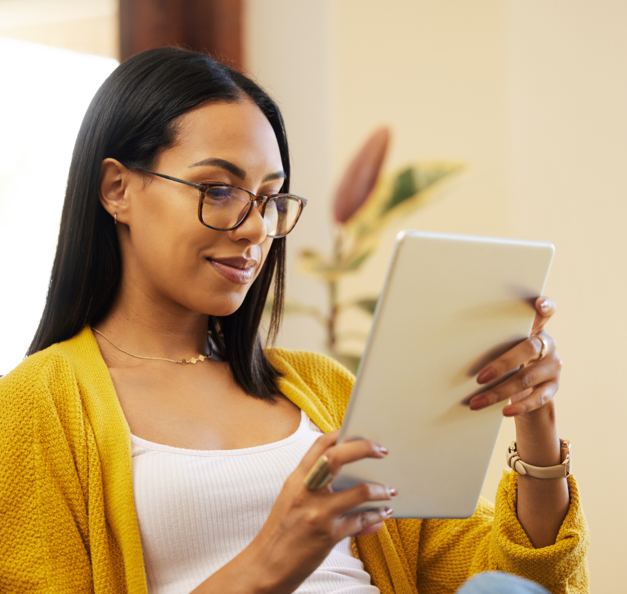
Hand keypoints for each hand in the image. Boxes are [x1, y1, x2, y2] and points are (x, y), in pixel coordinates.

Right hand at [242, 431, 395, 593]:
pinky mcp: (327, 535)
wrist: (264, 565)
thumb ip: (315, 485)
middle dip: (363, 448)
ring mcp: (317, 513)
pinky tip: (382, 513)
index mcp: (296, 479)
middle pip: (336, 457)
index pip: (320, 445)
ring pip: (358, 492)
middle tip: (382, 450)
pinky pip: (360, 521)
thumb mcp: (291, 499)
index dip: (341, 433)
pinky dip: (375, 516)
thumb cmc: (281, 531)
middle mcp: (306, 491)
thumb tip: (347, 474)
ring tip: (390, 490)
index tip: (358, 431)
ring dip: (380, 490)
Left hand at [469, 296, 561, 417]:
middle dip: (502, 364)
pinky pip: (537, 398)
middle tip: (479, 377)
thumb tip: (456, 341)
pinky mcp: (553, 387)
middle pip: (528, 349)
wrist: (528, 385)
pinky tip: (504, 411)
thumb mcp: (505, 344)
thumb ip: (495, 338)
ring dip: (499, 392)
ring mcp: (553, 366)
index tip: (539, 303)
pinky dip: (519, 406)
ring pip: (527, 378)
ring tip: (477, 401)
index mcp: (535, 328)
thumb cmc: (508, 357)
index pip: (545, 312)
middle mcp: (548, 345)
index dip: (545, 306)